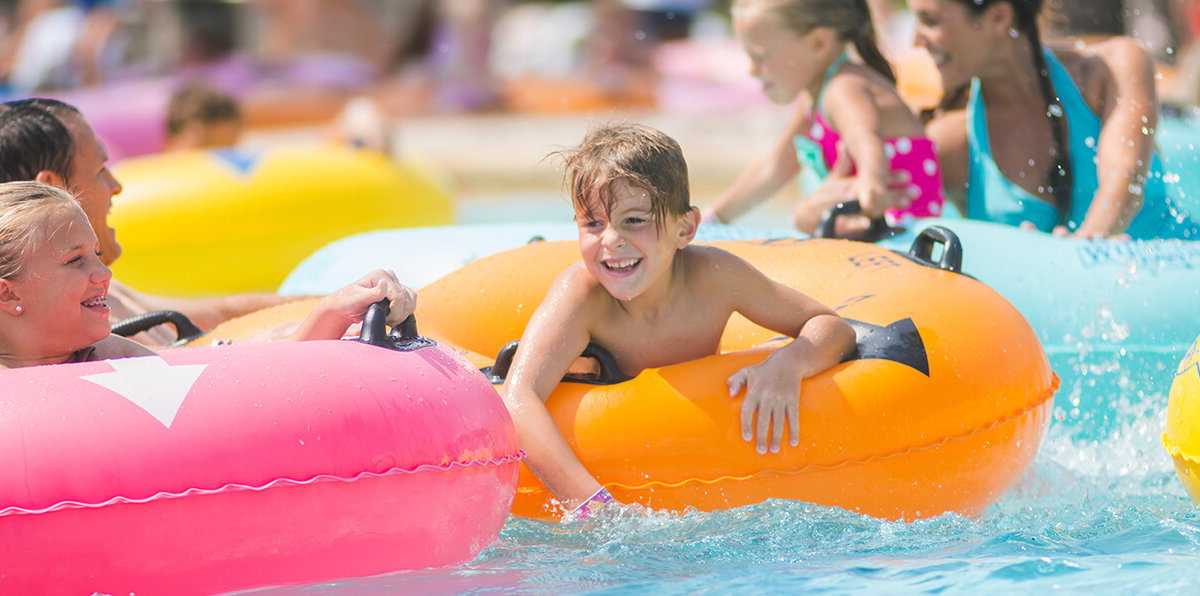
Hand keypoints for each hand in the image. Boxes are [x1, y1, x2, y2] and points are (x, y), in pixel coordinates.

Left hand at [293, 269, 415, 340]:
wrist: (346, 306)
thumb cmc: (348, 302)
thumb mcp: (357, 299)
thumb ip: (372, 293)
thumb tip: (384, 284)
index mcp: (380, 275)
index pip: (399, 296)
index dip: (395, 312)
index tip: (385, 319)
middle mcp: (390, 277)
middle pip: (406, 300)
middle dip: (397, 314)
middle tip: (385, 320)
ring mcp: (395, 284)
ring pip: (411, 301)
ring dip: (402, 314)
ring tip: (388, 318)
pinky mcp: (399, 292)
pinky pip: (411, 302)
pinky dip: (405, 312)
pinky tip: (393, 316)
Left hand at [726, 356, 801, 453]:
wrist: (787, 362)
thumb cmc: (762, 370)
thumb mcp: (745, 372)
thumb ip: (734, 382)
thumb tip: (730, 395)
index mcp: (754, 391)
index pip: (748, 410)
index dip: (747, 425)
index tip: (747, 438)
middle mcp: (767, 396)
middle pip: (763, 419)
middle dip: (762, 436)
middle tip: (761, 451)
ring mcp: (781, 398)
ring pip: (779, 421)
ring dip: (776, 437)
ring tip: (773, 450)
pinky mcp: (793, 400)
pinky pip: (794, 417)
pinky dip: (794, 430)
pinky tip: (793, 442)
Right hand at [796, 142, 915, 232]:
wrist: (803, 216)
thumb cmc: (822, 198)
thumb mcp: (832, 179)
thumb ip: (843, 164)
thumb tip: (844, 143)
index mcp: (849, 184)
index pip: (872, 178)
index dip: (890, 177)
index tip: (908, 175)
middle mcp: (847, 195)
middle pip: (874, 191)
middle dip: (895, 191)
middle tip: (915, 191)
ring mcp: (842, 209)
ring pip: (866, 206)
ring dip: (886, 205)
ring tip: (905, 205)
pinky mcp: (835, 224)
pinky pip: (846, 223)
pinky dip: (857, 222)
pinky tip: (870, 223)